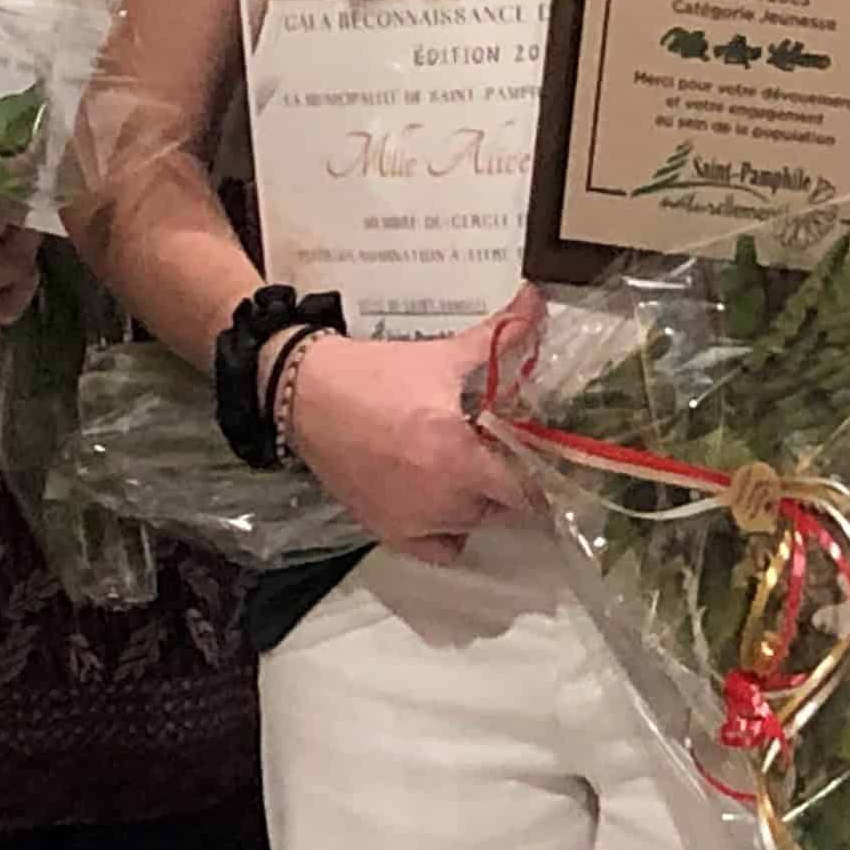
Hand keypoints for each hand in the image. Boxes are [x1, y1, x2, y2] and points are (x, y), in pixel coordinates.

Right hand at [280, 293, 534, 564]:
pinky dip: (452, 532)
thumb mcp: (442, 355)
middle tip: (507, 449)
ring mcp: (413, 522)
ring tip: (475, 466)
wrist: (306, 394)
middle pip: (503, 509)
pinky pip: (440, 549)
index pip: (525, 490)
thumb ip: (499, 336)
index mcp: (457, 458)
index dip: (540, 472)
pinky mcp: (387, 532)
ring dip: (482, 502)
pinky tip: (449, 501)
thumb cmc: (377, 374)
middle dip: (511, 482)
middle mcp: (440, 501)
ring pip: (473, 526)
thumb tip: (536, 300)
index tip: (543, 450)